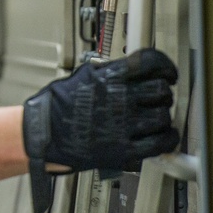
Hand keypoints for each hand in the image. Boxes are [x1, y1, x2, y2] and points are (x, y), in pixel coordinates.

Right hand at [21, 48, 179, 212]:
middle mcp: (120, 98)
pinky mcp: (125, 149)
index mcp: (109, 77)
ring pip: (163, 116)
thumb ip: (107, 72)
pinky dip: (167, 138)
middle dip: (162, 93)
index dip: (165, 67)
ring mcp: (124, 125)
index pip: (151, 63)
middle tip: (157, 97)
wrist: (44, 134)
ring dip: (163, 116)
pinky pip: (160, 143)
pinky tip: (163, 136)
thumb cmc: (56, 107)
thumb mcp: (81, 76)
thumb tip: (127, 69)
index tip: (168, 73)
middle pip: (161, 90)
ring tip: (156, 117)